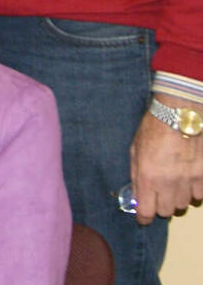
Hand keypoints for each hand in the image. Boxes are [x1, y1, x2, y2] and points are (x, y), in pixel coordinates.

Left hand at [129, 98, 202, 223]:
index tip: (143, 218)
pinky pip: (199, 195)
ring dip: (176, 198)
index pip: (146, 211)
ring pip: (183, 204)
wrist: (181, 114)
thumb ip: (136, 175)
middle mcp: (169, 182)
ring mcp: (189, 180)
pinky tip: (188, 180)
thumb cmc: (153, 129)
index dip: (144, 218)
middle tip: (158, 195)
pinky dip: (193, 192)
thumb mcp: (135, 150)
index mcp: (148, 176)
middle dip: (159, 206)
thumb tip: (137, 195)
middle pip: (166, 211)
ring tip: (173, 185)